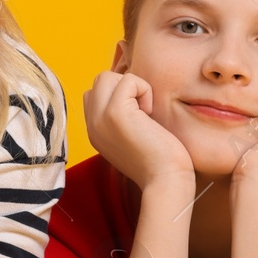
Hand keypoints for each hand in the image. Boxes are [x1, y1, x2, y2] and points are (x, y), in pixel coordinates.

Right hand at [84, 70, 194, 190]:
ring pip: (107, 76)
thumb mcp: (131, 138)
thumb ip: (122, 119)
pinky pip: (128, 80)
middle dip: (124, 87)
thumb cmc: (159, 161)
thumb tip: (131, 93)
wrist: (165, 181)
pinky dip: (144, 90)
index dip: (119, 95)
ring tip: (144, 111)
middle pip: (99, 81)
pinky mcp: (115, 112)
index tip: (137, 116)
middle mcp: (91, 124)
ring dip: (132, 87)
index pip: (94, 94)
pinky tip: (150, 114)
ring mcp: (99, 118)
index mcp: (94, 131)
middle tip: (141, 111)